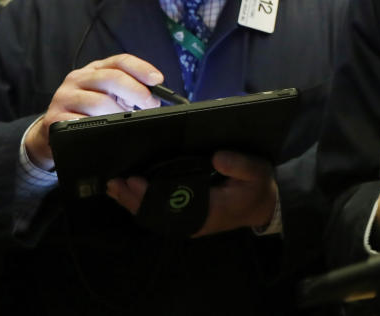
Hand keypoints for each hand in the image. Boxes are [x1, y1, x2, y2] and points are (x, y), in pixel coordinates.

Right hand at [22, 53, 163, 169]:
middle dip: (136, 91)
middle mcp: (77, 78)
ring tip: (126, 122)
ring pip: (99, 102)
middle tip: (150, 105)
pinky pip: (81, 122)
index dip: (141, 68)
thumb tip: (156, 99)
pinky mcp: (54, 118)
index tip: (158, 80)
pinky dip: (98, 127)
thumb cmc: (86, 114)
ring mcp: (64, 97)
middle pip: (111, 77)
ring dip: (118, 114)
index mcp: (94, 70)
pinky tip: (105, 132)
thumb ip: (128, 94)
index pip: (120, 61)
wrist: (50, 135)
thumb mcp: (106, 98)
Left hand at [106, 150, 278, 236]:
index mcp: (208, 211)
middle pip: (158, 214)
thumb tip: (216, 157)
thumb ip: (239, 165)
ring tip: (115, 188)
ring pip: (156, 216)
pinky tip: (131, 195)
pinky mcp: (187, 217)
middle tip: (115, 183)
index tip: (135, 181)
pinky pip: (161, 214)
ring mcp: (189, 221)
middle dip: (135, 199)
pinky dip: (144, 204)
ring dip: (134, 203)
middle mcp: (194, 221)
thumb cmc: (258, 189)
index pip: (172, 206)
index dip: (151, 195)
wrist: (264, 207)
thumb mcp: (257, 173)